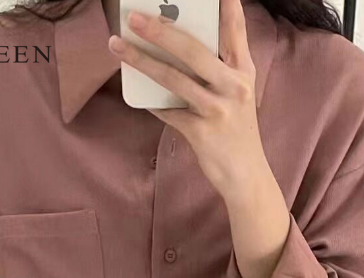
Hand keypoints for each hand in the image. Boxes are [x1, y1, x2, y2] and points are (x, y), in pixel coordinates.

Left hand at [108, 0, 271, 199]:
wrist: (246, 175)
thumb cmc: (237, 131)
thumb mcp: (238, 94)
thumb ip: (219, 69)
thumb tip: (176, 47)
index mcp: (244, 71)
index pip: (234, 29)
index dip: (225, 6)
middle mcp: (234, 86)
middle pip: (194, 50)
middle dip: (161, 31)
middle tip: (135, 18)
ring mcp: (218, 110)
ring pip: (174, 78)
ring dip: (142, 61)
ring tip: (118, 46)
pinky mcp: (202, 132)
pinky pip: (168, 111)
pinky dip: (151, 102)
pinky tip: (138, 94)